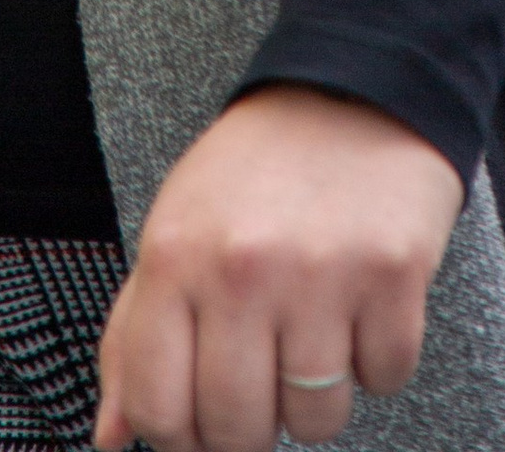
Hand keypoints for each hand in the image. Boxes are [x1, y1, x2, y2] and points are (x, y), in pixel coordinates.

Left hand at [94, 85, 462, 451]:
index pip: (157, 410)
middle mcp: (242, 268)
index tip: (202, 423)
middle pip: (239, 430)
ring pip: (316, 420)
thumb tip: (112, 437)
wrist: (353, 89)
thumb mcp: (175, 232)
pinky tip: (360, 306)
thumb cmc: (256, 175)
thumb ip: (134, 337)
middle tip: (264, 378)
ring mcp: (320, 273)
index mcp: (175, 257)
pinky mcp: (392, 272)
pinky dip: (378, 360)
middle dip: (253, 426)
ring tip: (314, 332)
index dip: (180, 438)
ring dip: (319, 396)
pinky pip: (384, 378)